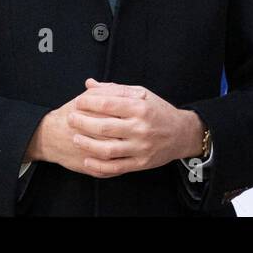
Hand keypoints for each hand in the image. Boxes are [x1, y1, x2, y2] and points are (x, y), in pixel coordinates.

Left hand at [63, 78, 200, 177]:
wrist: (181, 133)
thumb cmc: (158, 111)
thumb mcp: (142, 94)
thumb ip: (115, 90)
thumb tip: (90, 85)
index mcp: (140, 108)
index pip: (108, 104)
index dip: (89, 103)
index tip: (78, 102)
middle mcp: (140, 128)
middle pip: (104, 127)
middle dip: (82, 123)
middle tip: (71, 118)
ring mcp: (140, 147)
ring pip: (107, 150)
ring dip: (87, 145)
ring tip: (75, 138)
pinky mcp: (140, 163)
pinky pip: (115, 168)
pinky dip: (98, 166)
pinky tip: (87, 160)